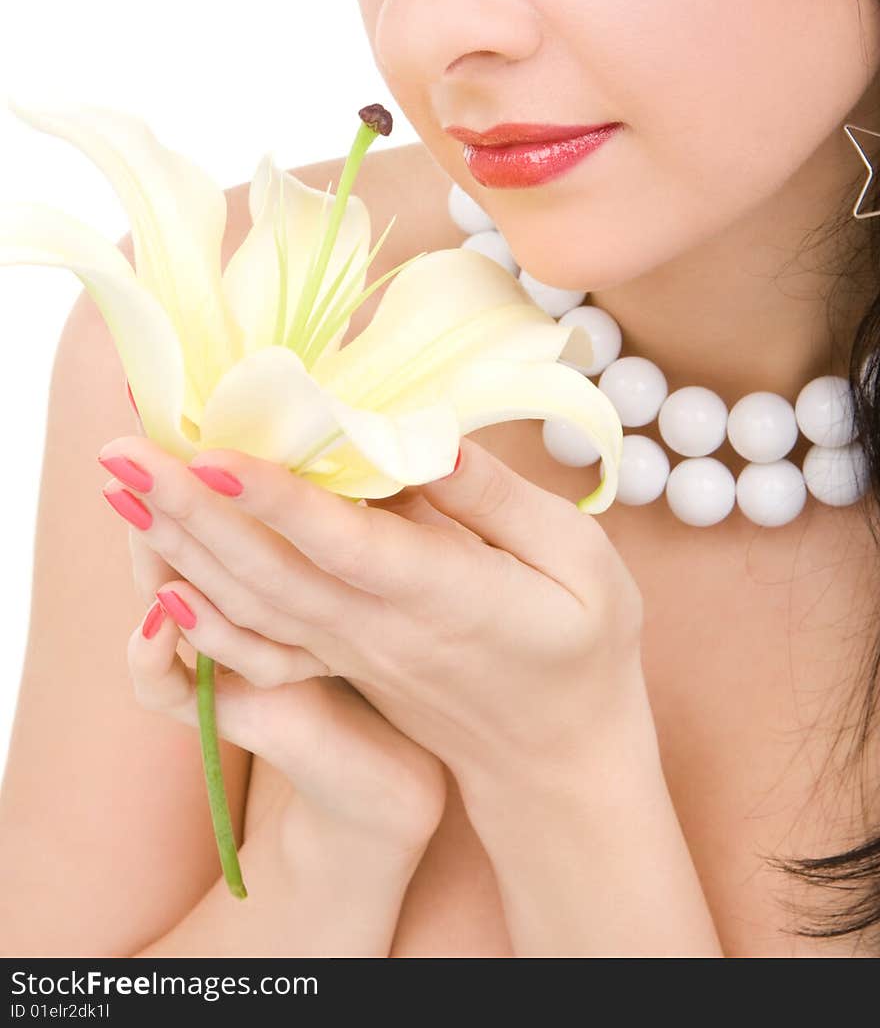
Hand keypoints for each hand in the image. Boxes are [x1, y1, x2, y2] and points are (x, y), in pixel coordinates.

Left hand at [101, 431, 649, 804]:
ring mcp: (352, 654)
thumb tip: (429, 438)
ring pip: (251, 603)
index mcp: (447, 596)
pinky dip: (203, 614)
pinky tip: (161, 581)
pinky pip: (260, 642)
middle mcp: (381, 629)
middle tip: (119, 451)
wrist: (555, 761)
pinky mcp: (339, 665)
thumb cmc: (583, 647)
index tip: (213, 454)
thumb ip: (500, 501)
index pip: (346, 546)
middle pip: (270, 569)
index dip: (278, 500)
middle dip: (189, 509)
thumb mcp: (580, 562)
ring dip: (179, 547)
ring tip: (120, 489)